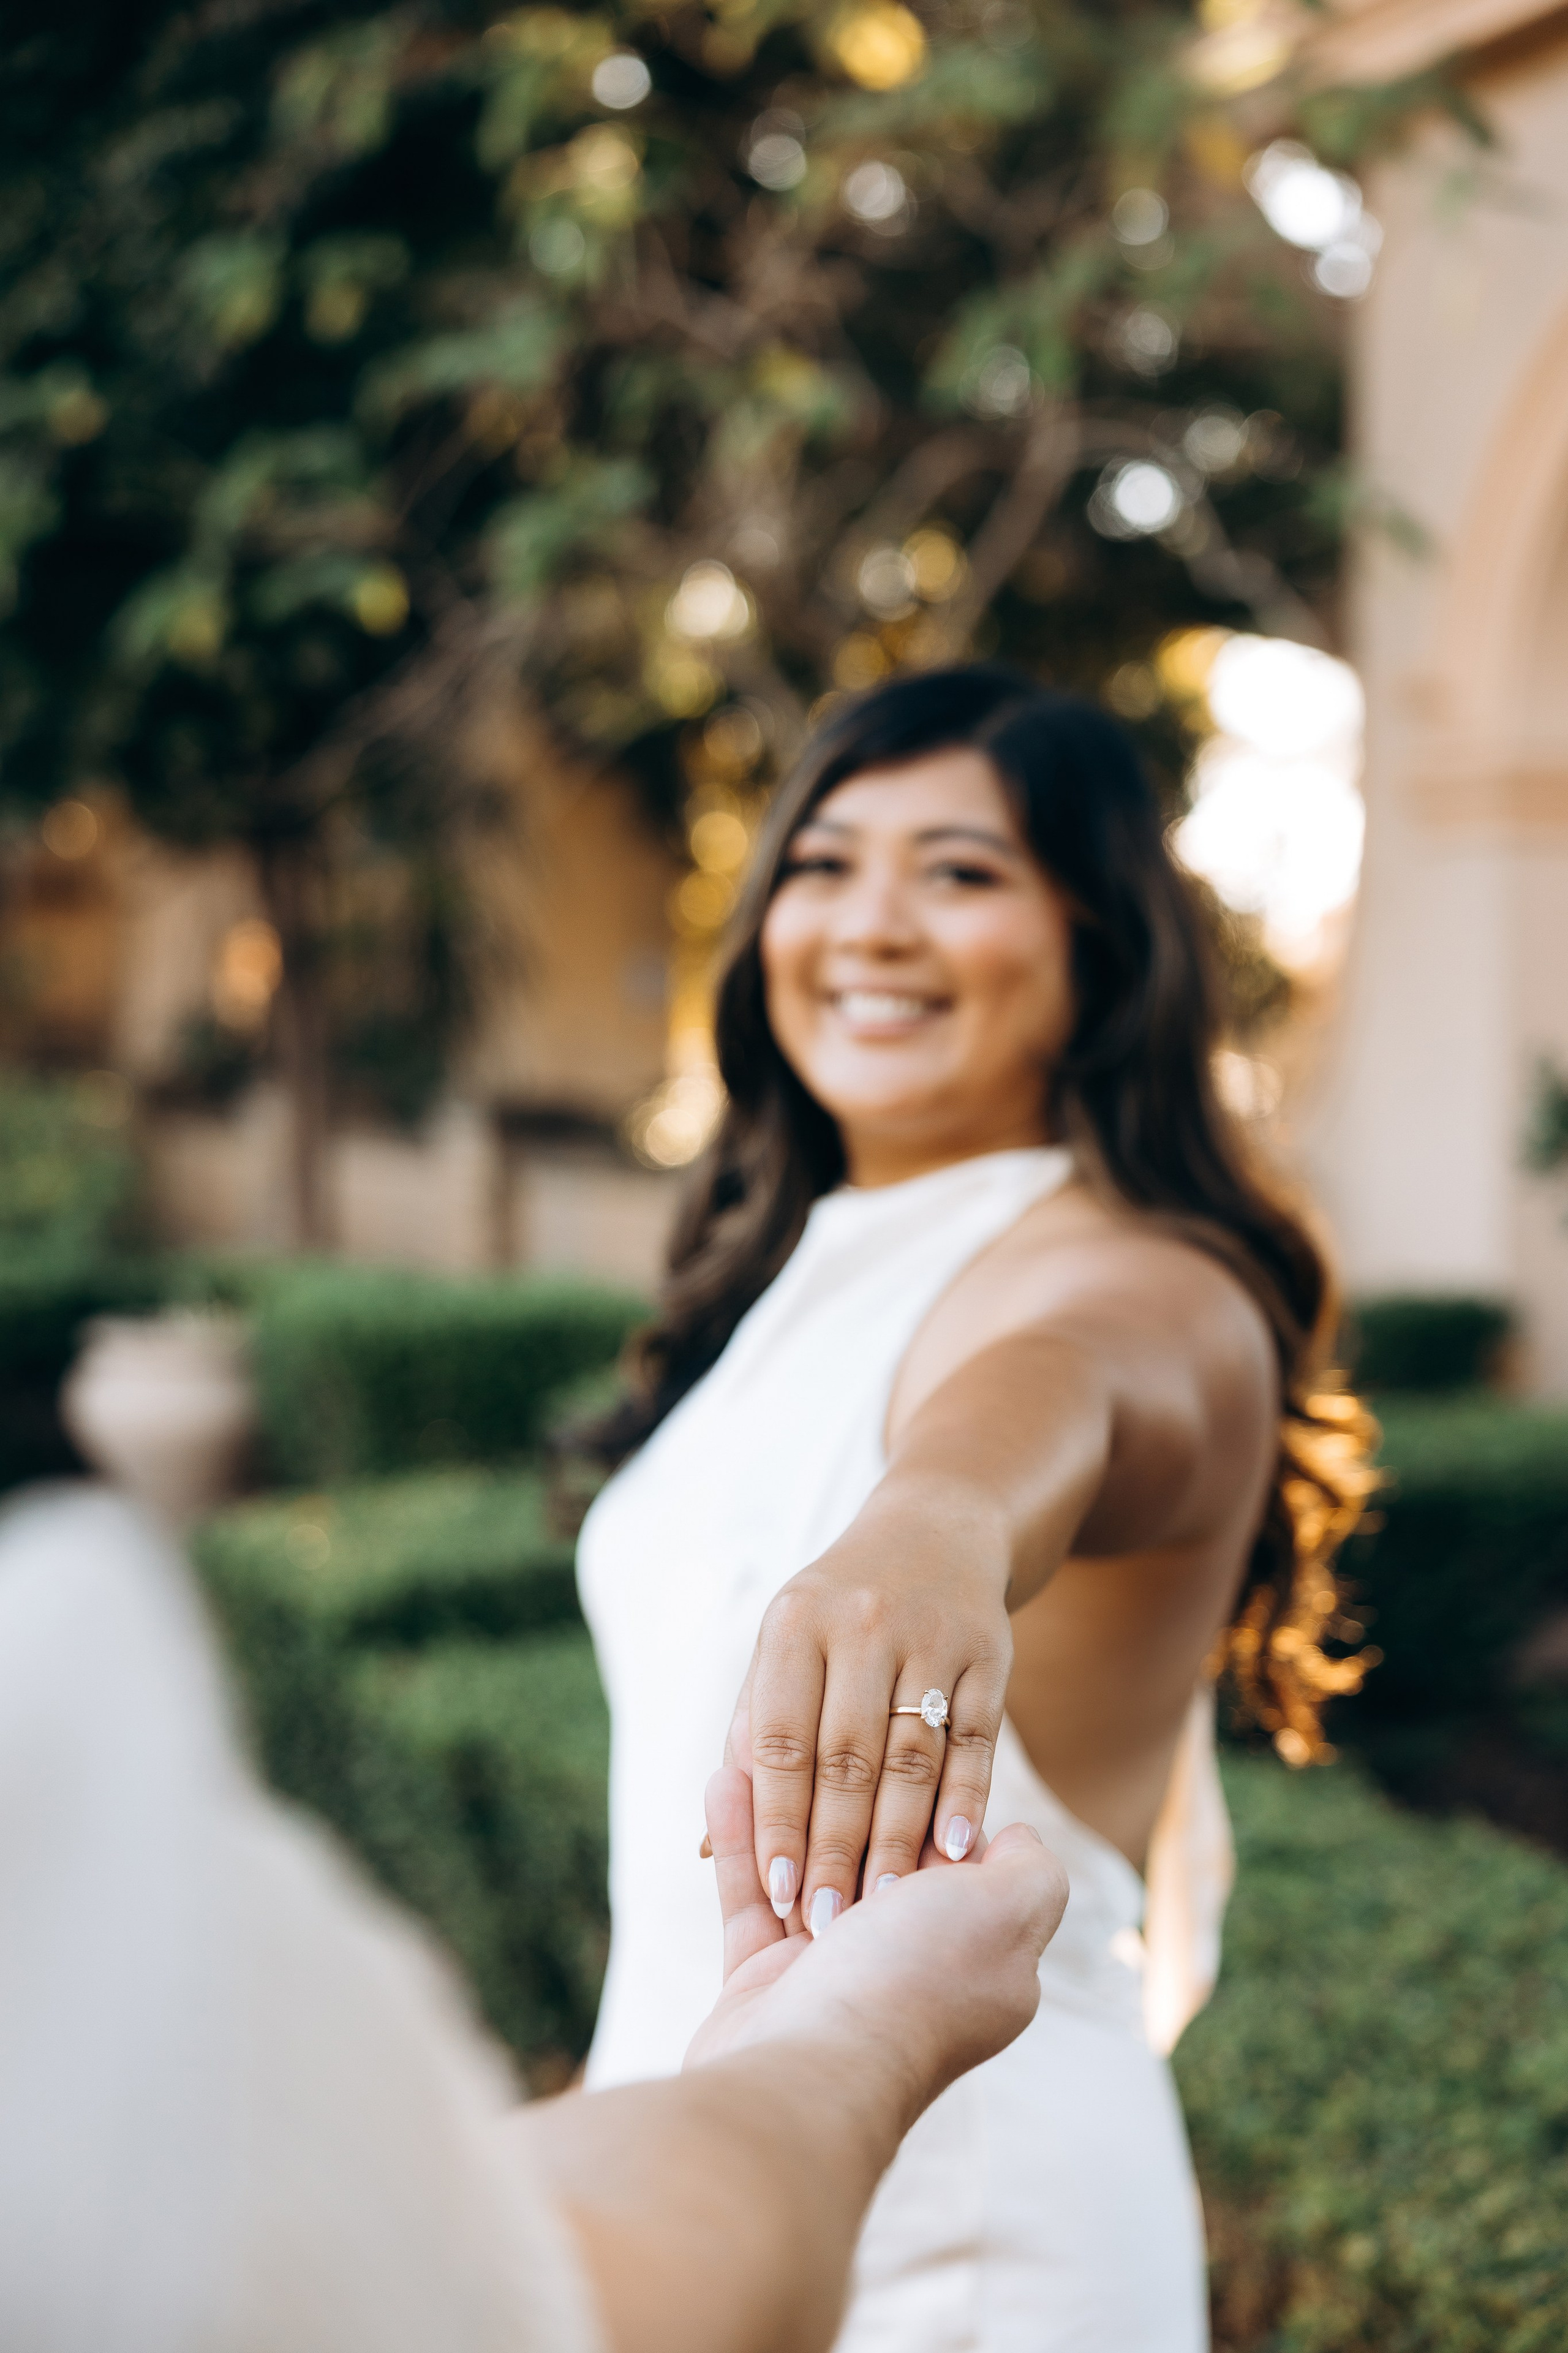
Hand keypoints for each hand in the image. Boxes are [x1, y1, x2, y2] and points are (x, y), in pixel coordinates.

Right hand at [687, 1767, 1064, 2122]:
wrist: (809, 2078)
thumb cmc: (916, 1985)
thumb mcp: (1010, 1913)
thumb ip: (1030, 1871)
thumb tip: (1015, 1835)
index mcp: (975, 1953)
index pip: (958, 1853)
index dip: (932, 1794)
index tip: (901, 1732)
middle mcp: (907, 1965)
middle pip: (879, 1853)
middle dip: (848, 1790)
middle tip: (821, 1721)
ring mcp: (833, 1978)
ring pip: (807, 1867)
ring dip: (784, 1802)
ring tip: (760, 1737)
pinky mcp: (762, 1986)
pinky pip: (750, 1897)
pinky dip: (741, 1839)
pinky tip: (722, 1779)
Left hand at [727, 1503, 1014, 1938]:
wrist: (937, 1531)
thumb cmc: (838, 1614)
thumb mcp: (785, 1646)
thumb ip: (752, 1737)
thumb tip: (712, 1844)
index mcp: (795, 1624)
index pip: (780, 1740)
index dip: (778, 1821)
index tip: (777, 1894)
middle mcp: (861, 1625)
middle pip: (846, 1758)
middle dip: (834, 1848)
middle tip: (827, 1925)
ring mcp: (931, 1638)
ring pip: (912, 1756)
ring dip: (899, 1840)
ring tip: (887, 1910)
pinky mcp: (989, 1654)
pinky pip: (975, 1739)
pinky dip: (967, 1799)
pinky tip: (957, 1854)